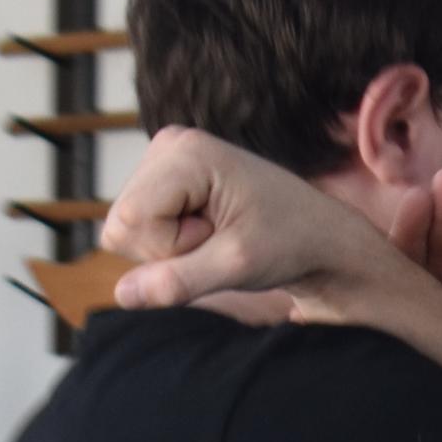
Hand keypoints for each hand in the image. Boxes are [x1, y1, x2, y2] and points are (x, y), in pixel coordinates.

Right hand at [106, 128, 391, 309]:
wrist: (320, 236)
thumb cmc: (290, 243)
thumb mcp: (236, 266)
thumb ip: (178, 280)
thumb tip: (122, 295)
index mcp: (185, 152)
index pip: (129, 222)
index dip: (169, 249)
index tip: (220, 239)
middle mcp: (169, 145)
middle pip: (122, 225)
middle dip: (167, 249)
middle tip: (221, 239)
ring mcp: (166, 161)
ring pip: (127, 230)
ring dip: (172, 248)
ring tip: (219, 235)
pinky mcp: (167, 180)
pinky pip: (140, 229)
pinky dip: (173, 243)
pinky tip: (211, 231)